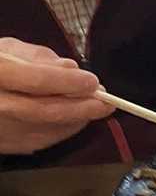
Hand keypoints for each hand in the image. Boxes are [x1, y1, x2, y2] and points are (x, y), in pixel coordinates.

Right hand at [0, 38, 111, 154]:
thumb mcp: (5, 50)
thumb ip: (37, 57)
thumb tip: (70, 68)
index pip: (36, 80)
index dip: (68, 82)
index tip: (93, 81)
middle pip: (46, 110)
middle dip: (82, 107)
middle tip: (106, 102)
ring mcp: (2, 129)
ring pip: (49, 128)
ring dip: (78, 119)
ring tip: (94, 107)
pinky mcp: (9, 145)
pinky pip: (44, 139)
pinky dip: (65, 129)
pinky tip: (76, 119)